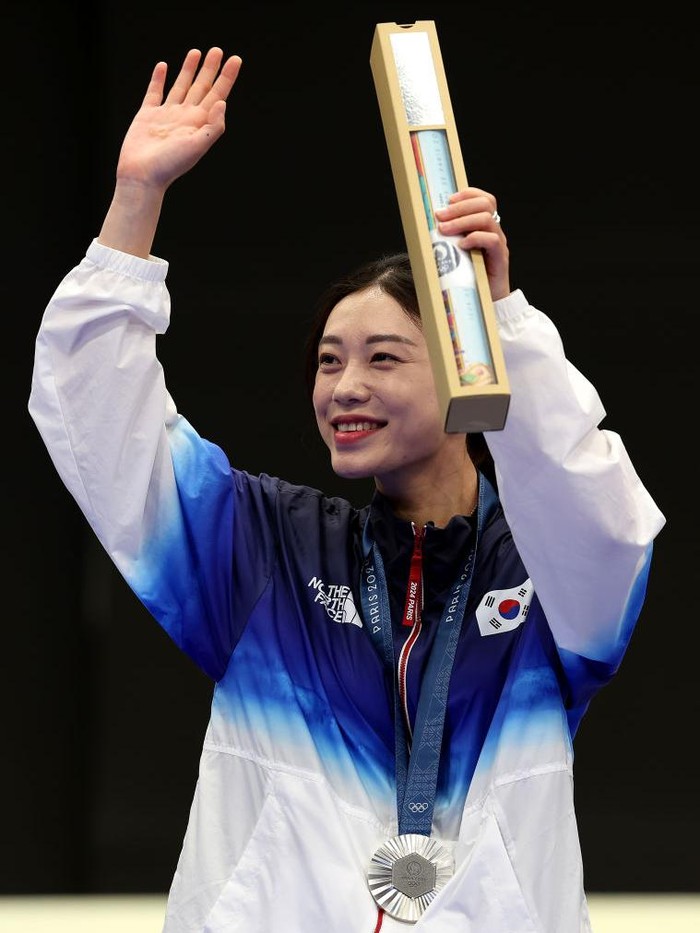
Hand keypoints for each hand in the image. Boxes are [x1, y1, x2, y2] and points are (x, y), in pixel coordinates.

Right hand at [116, 47, 242, 192]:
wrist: (142, 175)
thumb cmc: (170, 165)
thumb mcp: (198, 147)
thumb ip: (213, 126)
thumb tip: (222, 102)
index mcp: (199, 124)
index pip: (217, 95)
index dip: (227, 77)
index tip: (236, 60)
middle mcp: (185, 117)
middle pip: (201, 87)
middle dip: (210, 69)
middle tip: (218, 50)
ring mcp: (166, 115)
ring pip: (181, 86)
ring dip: (189, 70)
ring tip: (196, 52)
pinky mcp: (147, 115)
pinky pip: (155, 92)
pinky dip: (158, 79)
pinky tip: (163, 66)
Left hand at [434, 188, 509, 300]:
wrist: (485, 302)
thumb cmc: (467, 277)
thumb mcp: (455, 253)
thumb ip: (448, 239)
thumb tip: (426, 228)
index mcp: (486, 226)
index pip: (485, 199)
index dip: (468, 194)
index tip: (448, 200)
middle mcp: (495, 231)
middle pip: (485, 204)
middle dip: (459, 207)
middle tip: (440, 216)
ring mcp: (499, 244)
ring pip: (486, 219)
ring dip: (462, 221)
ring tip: (444, 230)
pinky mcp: (500, 258)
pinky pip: (492, 240)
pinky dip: (475, 238)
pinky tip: (461, 245)